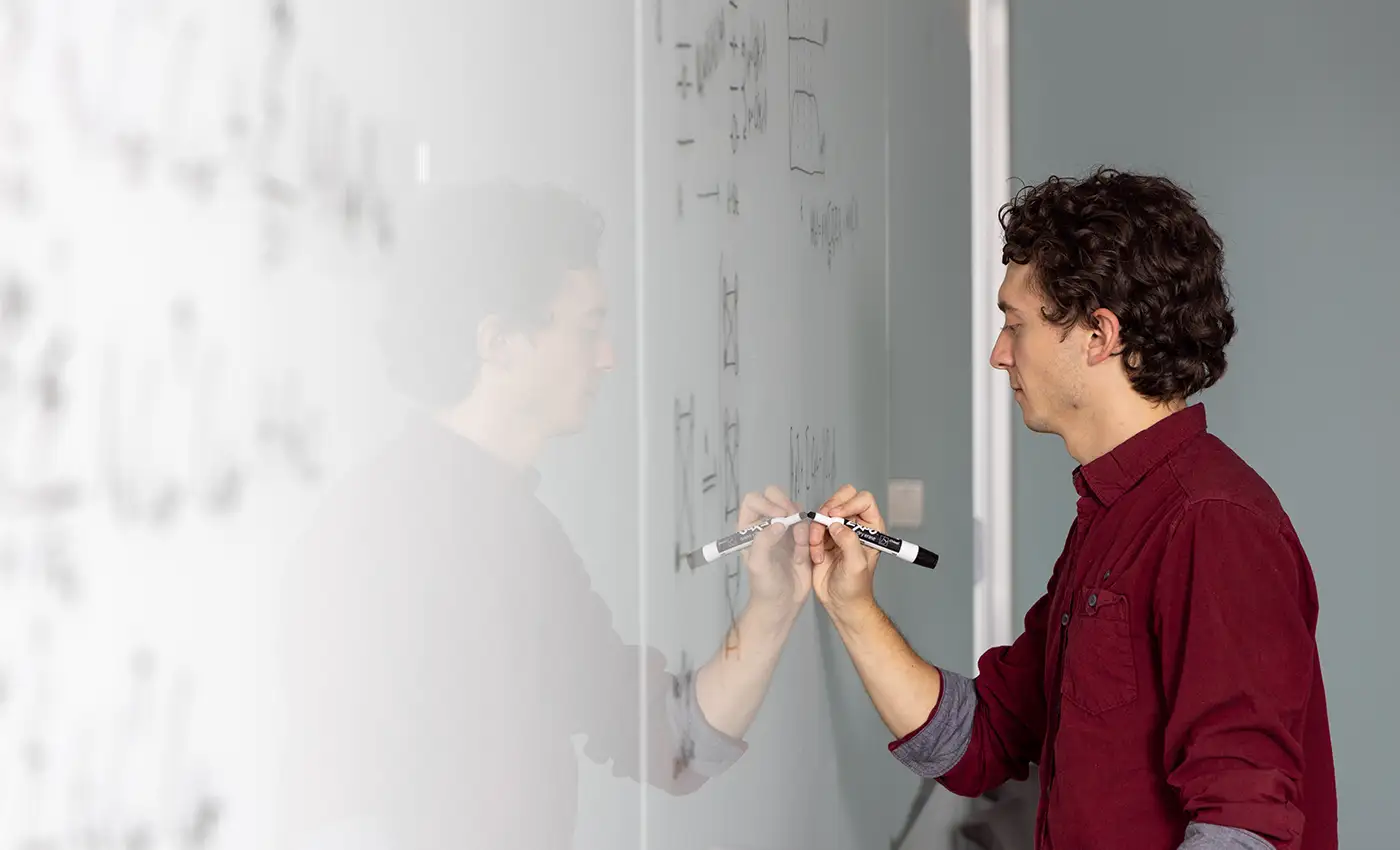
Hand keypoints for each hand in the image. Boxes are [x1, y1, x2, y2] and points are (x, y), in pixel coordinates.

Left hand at [737, 485, 810, 618]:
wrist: (783, 604)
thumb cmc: (765, 585)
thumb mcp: (758, 564)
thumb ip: (764, 541)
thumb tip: (777, 523)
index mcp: (748, 527)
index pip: (753, 500)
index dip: (766, 502)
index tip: (779, 516)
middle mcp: (766, 524)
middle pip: (775, 496)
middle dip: (787, 505)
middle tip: (793, 521)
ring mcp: (784, 529)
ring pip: (795, 509)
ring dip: (800, 525)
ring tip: (800, 546)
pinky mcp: (801, 538)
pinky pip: (808, 526)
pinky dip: (809, 538)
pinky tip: (803, 557)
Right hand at [808, 484, 883, 616]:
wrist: (841, 602)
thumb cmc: (855, 588)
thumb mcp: (856, 564)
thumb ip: (849, 542)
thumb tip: (837, 524)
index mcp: (871, 528)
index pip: (864, 500)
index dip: (850, 503)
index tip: (837, 515)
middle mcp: (855, 526)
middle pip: (843, 498)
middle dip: (829, 509)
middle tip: (824, 522)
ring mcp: (838, 531)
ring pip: (824, 512)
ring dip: (818, 529)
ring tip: (819, 549)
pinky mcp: (823, 538)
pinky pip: (813, 527)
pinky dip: (811, 539)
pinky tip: (817, 555)